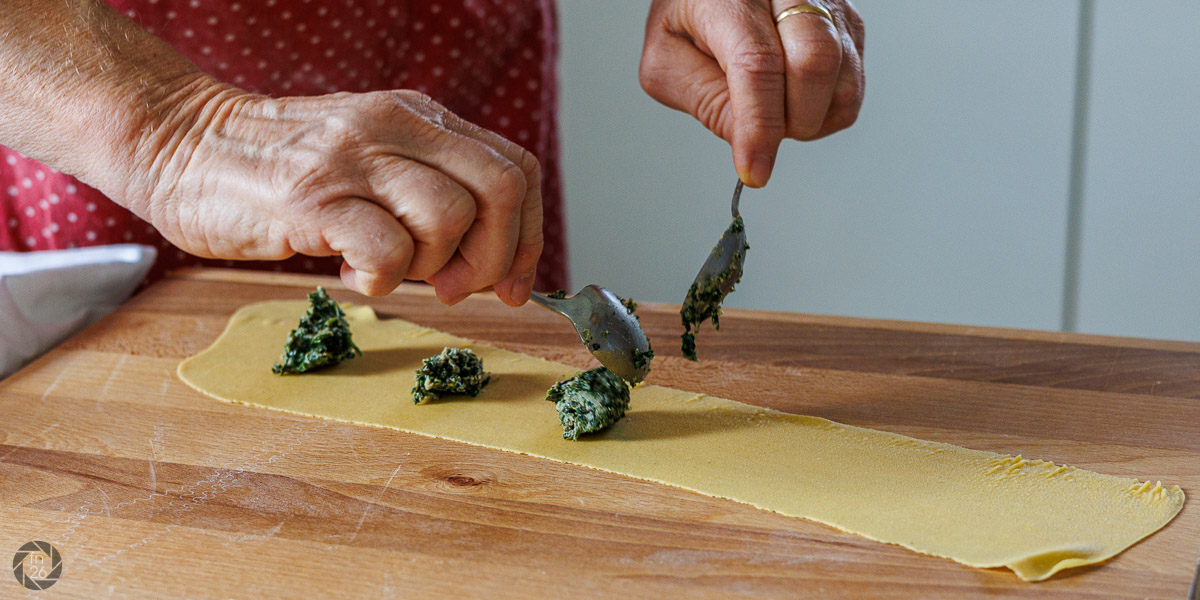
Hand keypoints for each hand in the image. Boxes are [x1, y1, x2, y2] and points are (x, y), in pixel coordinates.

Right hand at [125, 83, 542, 302]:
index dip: (531, 236)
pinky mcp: (310, 199)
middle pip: (502, 191)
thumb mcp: (370, 156)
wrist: (180, 144)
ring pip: (450, 218)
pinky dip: (382, 281)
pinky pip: (387, 252)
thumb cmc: (281, 168)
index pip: (517, 169)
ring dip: (433, 268)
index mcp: (419, 118)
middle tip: (457, 287)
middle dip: (497, 257)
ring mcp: (352, 159)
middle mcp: (394, 126)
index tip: (512, 282)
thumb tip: (491, 258)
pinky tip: (352, 275)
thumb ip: (427, 188)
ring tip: (388, 272)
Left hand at [639, 0, 864, 186]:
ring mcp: (826, 4)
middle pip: (815, 63)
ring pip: (842, 79)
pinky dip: (825, 111)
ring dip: (809, 118)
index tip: (754, 170)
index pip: (758, 64)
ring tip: (773, 107)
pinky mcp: (848, 23)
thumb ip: (703, 100)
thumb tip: (751, 144)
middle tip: (761, 134)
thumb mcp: (667, 59)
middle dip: (790, 121)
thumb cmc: (688, 17)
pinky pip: (852, 85)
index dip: (760, 126)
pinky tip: (794, 99)